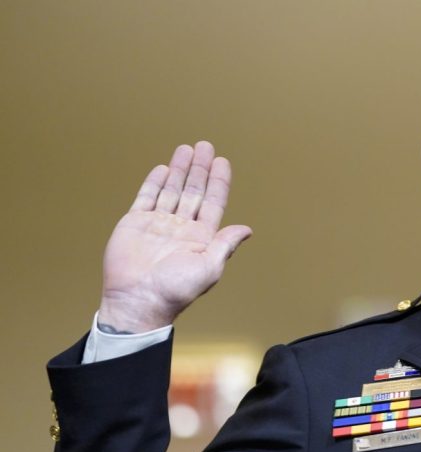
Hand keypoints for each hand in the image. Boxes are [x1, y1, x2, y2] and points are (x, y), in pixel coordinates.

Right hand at [98, 141, 251, 332]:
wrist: (138, 299)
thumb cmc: (175, 290)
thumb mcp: (209, 267)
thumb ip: (225, 244)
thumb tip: (247, 229)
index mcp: (201, 237)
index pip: (213, 202)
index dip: (219, 182)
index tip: (223, 162)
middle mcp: (181, 227)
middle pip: (193, 191)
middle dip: (200, 169)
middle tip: (205, 146)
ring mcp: (158, 224)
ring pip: (171, 190)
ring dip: (180, 170)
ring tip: (186, 149)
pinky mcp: (135, 223)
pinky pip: (147, 198)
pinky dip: (154, 182)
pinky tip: (164, 169)